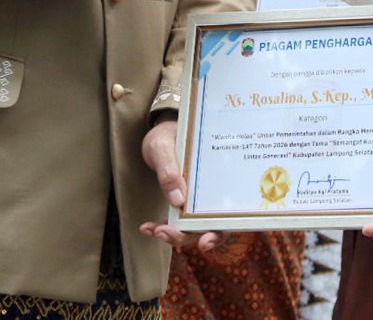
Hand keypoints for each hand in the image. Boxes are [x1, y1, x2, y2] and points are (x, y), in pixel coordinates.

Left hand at [138, 117, 220, 251]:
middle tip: (165, 234)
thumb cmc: (169, 134)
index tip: (204, 242)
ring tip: (152, 230)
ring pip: (192, 229)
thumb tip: (178, 201)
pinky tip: (146, 227)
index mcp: (219, 180)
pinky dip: (162, 229)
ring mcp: (197, 201)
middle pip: (209, 227)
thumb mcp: (163, 146)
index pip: (226, 214)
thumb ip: (170, 170)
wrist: (161, 131)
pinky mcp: (182, 204)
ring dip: (174, 236)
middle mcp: (211, 195)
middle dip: (188, 237)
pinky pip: (176, 223)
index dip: (218, 233)